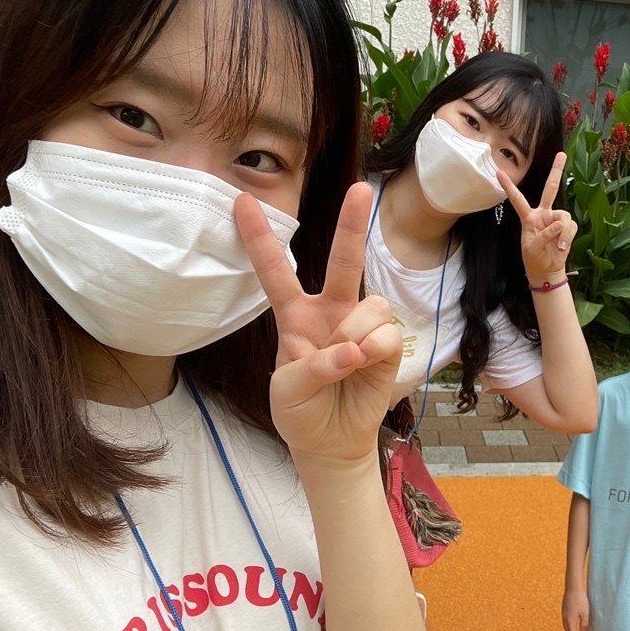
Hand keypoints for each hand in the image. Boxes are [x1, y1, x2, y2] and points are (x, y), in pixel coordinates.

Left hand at [234, 183, 400, 463]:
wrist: (331, 442)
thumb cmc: (301, 411)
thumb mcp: (286, 391)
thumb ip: (313, 367)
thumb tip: (354, 350)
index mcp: (294, 315)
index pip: (274, 272)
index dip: (258, 238)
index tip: (240, 201)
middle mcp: (331, 311)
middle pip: (344, 260)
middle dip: (351, 224)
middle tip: (360, 188)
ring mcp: (361, 326)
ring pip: (370, 304)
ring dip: (356, 333)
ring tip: (347, 362)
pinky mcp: (388, 346)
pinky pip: (388, 333)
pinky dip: (374, 351)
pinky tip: (365, 365)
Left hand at [499, 152, 574, 282]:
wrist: (547, 271)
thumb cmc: (534, 258)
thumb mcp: (532, 248)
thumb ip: (545, 235)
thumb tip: (559, 223)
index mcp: (528, 217)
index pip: (517, 199)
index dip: (509, 186)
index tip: (498, 172)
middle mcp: (543, 214)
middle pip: (550, 189)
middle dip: (556, 172)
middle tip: (562, 154)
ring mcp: (556, 220)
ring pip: (564, 216)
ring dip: (563, 232)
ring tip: (559, 246)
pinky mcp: (567, 228)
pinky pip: (570, 227)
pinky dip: (567, 237)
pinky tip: (562, 247)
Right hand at [562, 588, 589, 630]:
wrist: (573, 587)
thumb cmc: (580, 600)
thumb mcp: (585, 613)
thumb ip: (584, 624)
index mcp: (570, 621)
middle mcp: (565, 618)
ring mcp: (564, 613)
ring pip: (566, 626)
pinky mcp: (564, 609)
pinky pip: (566, 620)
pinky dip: (570, 625)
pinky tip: (575, 622)